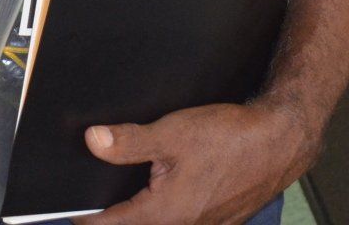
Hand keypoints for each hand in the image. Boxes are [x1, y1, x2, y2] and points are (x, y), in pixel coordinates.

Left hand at [86, 101, 318, 224]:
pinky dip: (168, 206)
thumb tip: (93, 143)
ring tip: (141, 179)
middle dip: (115, 211)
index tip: (68, 206)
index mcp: (164, 214)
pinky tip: (171, 180)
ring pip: (159, 223)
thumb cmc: (232, 138)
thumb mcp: (172, 133)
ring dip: (144, 208)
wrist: (280, 141)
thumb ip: (129, 142)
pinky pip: (182, 218)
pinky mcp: (217, 219)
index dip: (84, 215)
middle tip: (99, 190)